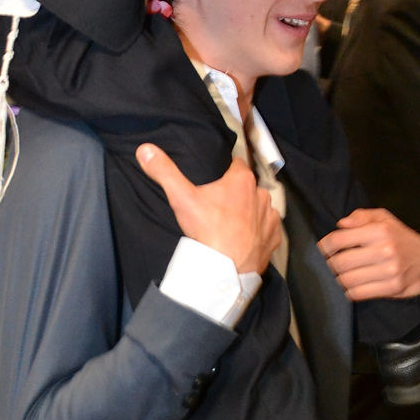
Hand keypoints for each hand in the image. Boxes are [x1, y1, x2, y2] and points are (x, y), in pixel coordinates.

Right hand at [136, 144, 280, 275]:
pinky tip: (244, 238)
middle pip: (247, 187)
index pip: (236, 164)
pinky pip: (267, 228)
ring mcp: (270, 216)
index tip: (214, 182)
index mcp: (242, 179)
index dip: (224, 171)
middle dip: (236, 193)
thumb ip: (164, 172)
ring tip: (230, 225)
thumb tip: (145, 149)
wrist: (225, 270)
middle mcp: (262, 194)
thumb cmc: (206, 230)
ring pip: (258, 207)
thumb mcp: (181, 198)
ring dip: (249, 212)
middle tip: (218, 207)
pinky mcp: (274, 236)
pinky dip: (258, 231)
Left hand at [317, 207, 419, 300]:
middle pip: (340, 263)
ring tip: (340, 275)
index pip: (339, 239)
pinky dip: (349, 291)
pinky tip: (351, 285)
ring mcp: (389, 271)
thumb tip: (341, 224)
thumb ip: (362, 216)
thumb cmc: (400, 238)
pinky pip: (358, 293)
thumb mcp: (385, 219)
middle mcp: (385, 250)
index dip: (324, 246)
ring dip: (339, 279)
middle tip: (329, 265)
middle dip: (329, 265)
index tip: (322, 250)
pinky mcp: (392, 287)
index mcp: (380, 230)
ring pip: (347, 280)